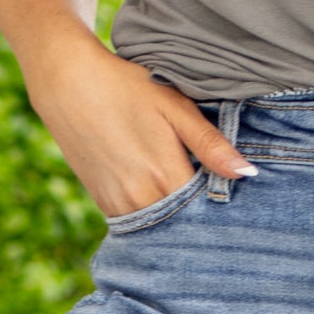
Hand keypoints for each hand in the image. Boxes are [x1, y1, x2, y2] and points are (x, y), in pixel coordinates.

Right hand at [27, 31, 255, 218]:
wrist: (67, 82)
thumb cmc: (125, 87)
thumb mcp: (173, 106)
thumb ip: (210, 143)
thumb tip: (247, 173)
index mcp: (166, 176)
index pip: (206, 213)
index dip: (222, 213)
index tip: (237, 214)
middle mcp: (142, 199)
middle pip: (185, 227)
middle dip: (202, 225)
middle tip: (223, 223)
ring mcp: (121, 206)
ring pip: (161, 230)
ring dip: (178, 225)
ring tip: (194, 216)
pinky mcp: (105, 205)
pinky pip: (140, 225)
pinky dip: (156, 221)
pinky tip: (165, 207)